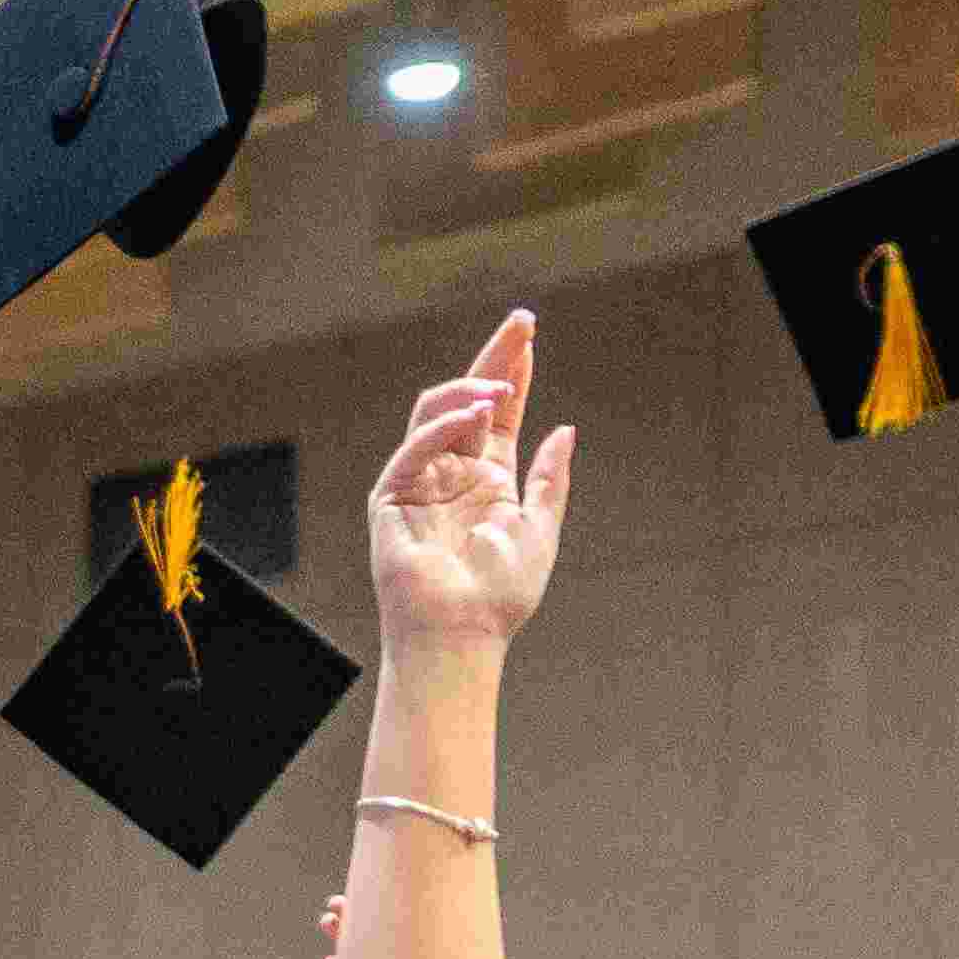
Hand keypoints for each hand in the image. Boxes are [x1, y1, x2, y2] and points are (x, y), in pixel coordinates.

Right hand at [363, 308, 574, 651]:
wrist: (461, 635)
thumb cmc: (500, 596)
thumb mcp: (540, 530)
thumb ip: (551, 480)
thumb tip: (566, 429)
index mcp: (487, 480)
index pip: (499, 414)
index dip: (515, 374)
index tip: (530, 336)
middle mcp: (452, 473)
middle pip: (468, 398)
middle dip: (493, 358)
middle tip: (522, 323)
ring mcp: (420, 481)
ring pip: (436, 412)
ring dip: (470, 389)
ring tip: (502, 386)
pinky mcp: (392, 496)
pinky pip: (414, 449)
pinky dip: (441, 427)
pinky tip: (473, 414)